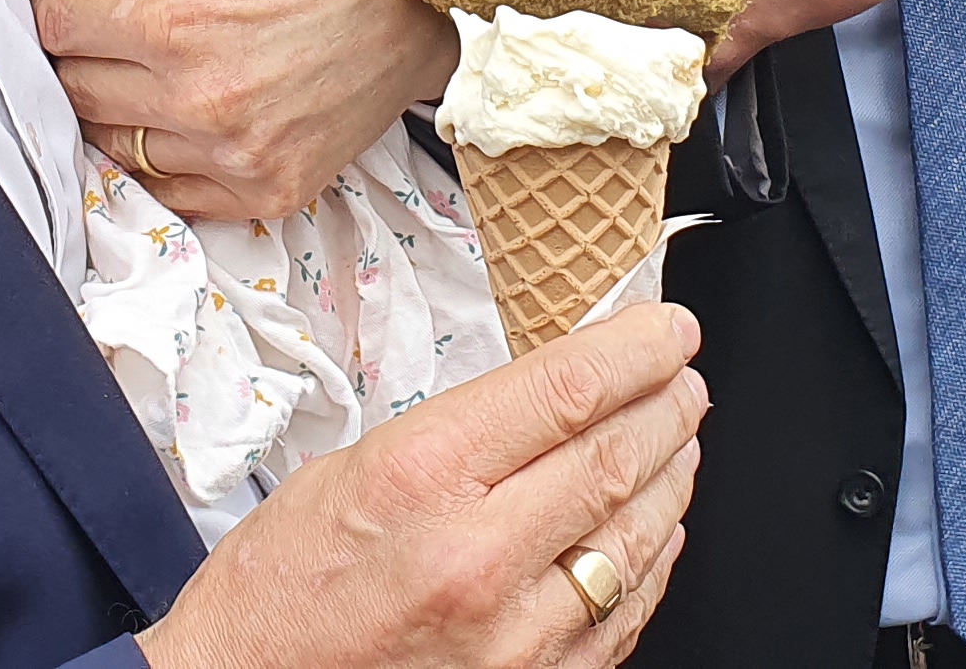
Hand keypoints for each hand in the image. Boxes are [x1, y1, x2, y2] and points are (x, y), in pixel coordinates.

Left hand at [9, 0, 454, 220]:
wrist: (417, 2)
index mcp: (170, 22)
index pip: (53, 26)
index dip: (57, 1)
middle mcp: (196, 101)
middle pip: (74, 90)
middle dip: (82, 54)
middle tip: (111, 27)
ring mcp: (232, 156)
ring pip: (113, 148)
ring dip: (115, 109)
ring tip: (147, 70)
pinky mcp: (265, 193)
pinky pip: (171, 192)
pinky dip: (164, 157)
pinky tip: (184, 115)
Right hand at [140, 304, 707, 668]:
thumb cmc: (281, 591)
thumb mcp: (347, 471)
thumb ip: (453, 435)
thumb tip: (547, 396)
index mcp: (422, 480)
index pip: (566, 389)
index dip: (636, 348)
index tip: (665, 329)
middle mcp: (477, 558)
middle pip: (614, 456)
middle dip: (667, 405)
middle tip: (684, 378)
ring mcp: (515, 635)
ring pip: (636, 537)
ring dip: (671, 477)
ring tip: (680, 439)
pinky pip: (624, 613)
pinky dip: (652, 560)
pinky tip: (657, 528)